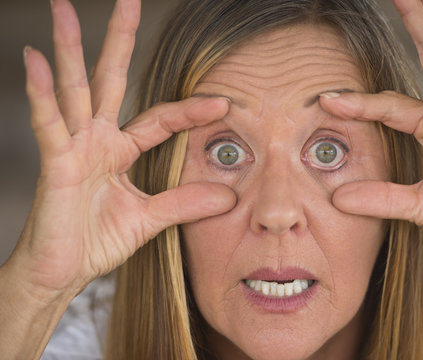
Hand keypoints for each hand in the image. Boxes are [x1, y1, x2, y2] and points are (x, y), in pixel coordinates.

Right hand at [7, 0, 234, 296]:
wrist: (62, 272)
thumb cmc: (97, 242)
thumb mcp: (152, 219)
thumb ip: (185, 203)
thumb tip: (228, 196)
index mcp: (120, 150)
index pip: (160, 118)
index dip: (190, 110)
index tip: (223, 103)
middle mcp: (96, 140)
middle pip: (110, 81)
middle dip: (120, 42)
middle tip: (128, 1)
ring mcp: (73, 147)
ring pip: (74, 89)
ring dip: (70, 49)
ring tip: (64, 9)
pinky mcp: (55, 163)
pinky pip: (49, 123)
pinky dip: (41, 92)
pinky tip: (36, 58)